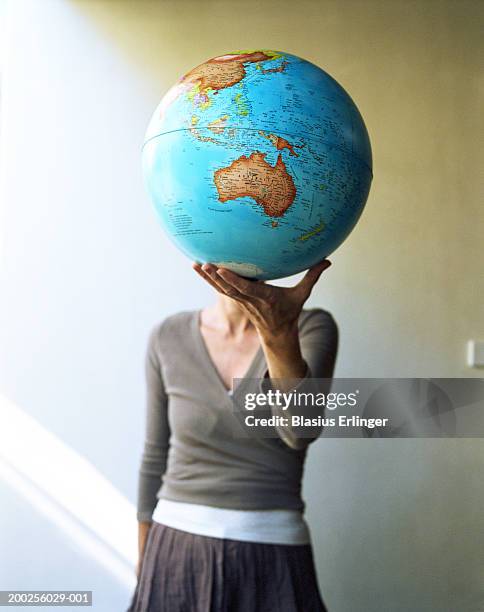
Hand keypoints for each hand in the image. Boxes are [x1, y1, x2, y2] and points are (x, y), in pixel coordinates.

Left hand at [192, 260, 331, 340]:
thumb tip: (328, 260)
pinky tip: (198, 267)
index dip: (233, 280)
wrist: (277, 332)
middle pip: (229, 289)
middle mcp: (249, 300)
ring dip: (207, 278)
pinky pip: (220, 289)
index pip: (246, 289)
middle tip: (205, 264)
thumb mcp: (302, 295)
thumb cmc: (289, 311)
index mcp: (264, 298)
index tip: (222, 270)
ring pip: (221, 289)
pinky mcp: (236, 299)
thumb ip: (312, 277)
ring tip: (196, 264)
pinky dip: (208, 279)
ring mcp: (240, 301)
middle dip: (216, 278)